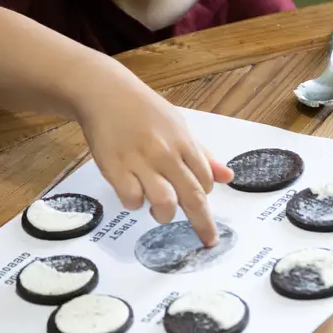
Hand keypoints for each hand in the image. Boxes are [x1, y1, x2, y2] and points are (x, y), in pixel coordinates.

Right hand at [75, 76, 233, 246]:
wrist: (105, 93)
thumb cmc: (142, 110)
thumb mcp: (178, 125)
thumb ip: (201, 154)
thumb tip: (228, 177)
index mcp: (183, 142)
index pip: (206, 180)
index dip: (205, 197)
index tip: (201, 207)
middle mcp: (165, 153)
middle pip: (193, 197)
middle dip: (203, 224)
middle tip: (207, 240)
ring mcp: (140, 161)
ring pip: (164, 203)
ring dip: (165, 215)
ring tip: (160, 211)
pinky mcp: (115, 168)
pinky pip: (132, 199)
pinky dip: (135, 203)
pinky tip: (133, 192)